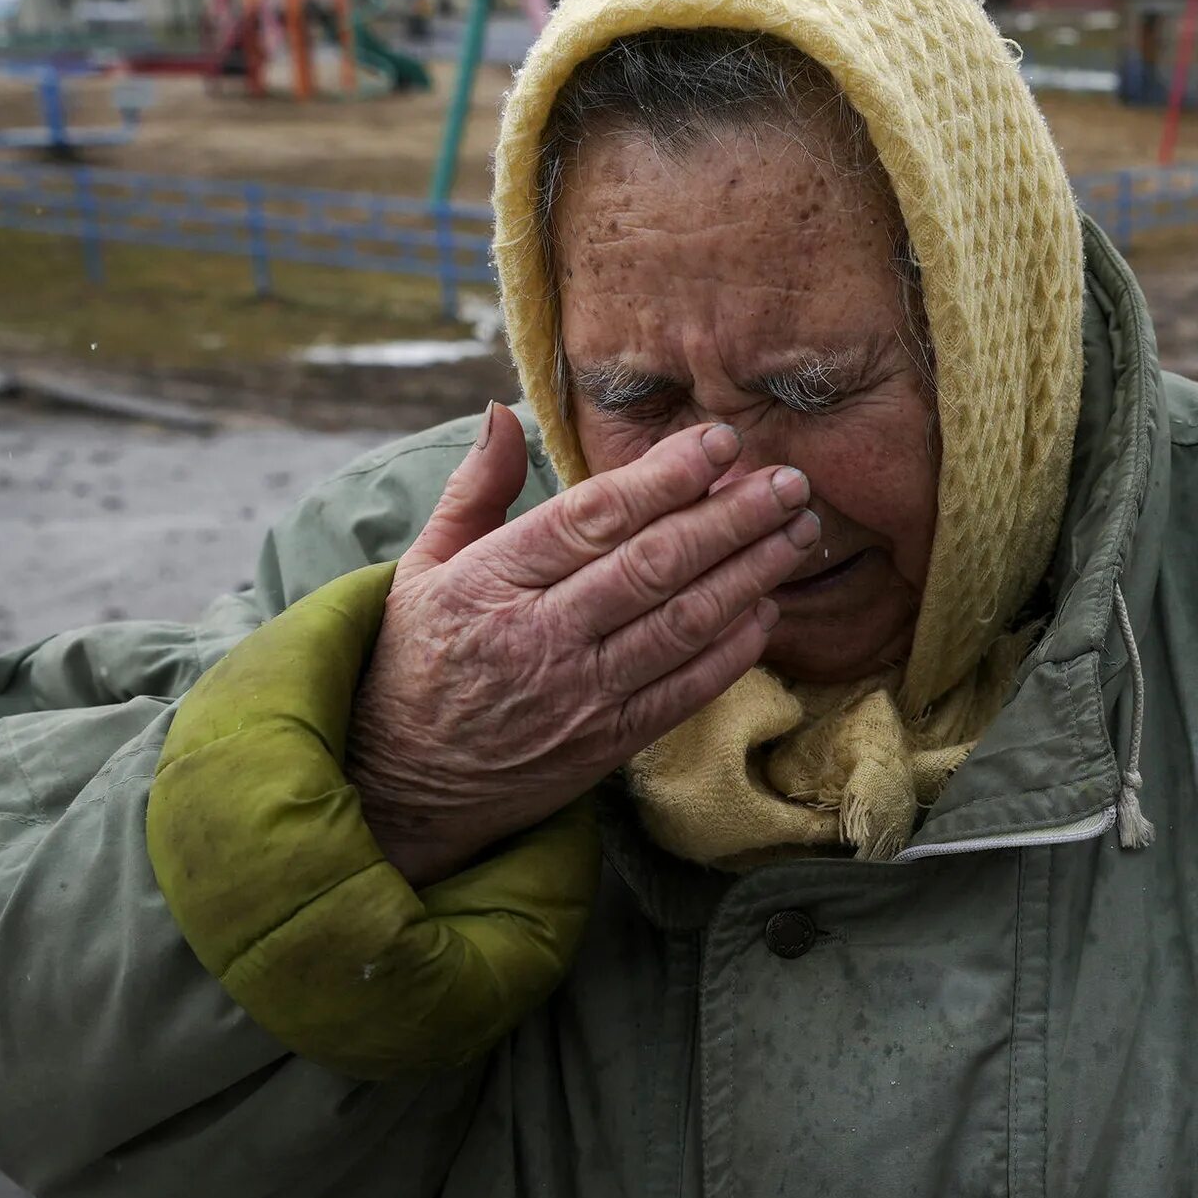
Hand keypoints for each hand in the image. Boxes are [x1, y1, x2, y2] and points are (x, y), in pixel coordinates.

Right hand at [346, 404, 817, 883]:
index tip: (720, 442)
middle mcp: (538, 637)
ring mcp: (577, 696)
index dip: (664, 476)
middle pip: (652, 565)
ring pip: (681, 625)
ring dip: (750, 575)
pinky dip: (733, 651)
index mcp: (491, 582)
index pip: (592, 518)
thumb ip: (475, 489)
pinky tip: (769, 610)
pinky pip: (684, 692)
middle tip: (789, 481)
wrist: (397, 786)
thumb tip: (503, 411)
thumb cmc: (414, 660)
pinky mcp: (606, 745)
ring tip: (800, 533)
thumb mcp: (422, 566)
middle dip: (731, 518)